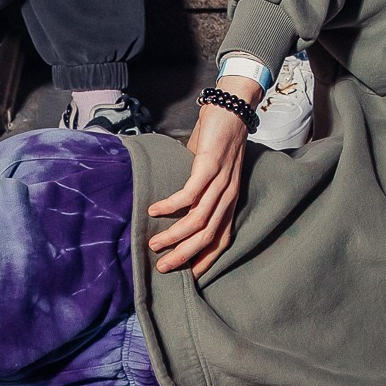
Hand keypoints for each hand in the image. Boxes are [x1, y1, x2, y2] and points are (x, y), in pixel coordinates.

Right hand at [146, 75, 257, 276]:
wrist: (231, 109)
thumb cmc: (216, 142)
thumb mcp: (210, 173)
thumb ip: (198, 192)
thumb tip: (174, 207)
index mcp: (230, 201)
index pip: (221, 239)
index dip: (205, 260)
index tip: (187, 276)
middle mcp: (229, 196)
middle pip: (208, 236)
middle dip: (184, 255)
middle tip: (163, 267)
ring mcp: (221, 182)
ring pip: (199, 219)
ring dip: (175, 235)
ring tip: (154, 243)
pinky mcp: (210, 166)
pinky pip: (190, 194)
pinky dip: (171, 205)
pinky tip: (155, 209)